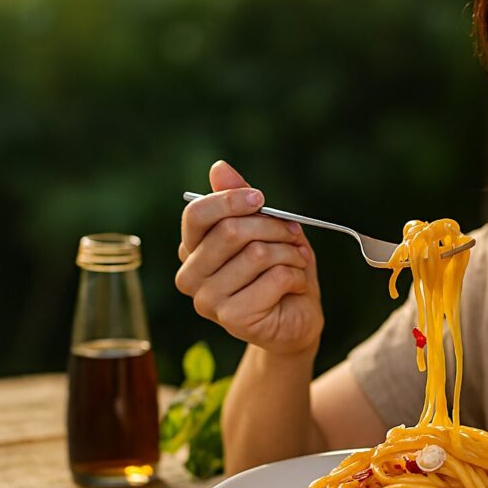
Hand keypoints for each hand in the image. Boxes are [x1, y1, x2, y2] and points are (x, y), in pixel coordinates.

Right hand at [175, 160, 323, 355]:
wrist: (296, 320)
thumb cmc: (278, 271)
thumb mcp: (265, 229)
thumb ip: (240, 199)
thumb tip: (219, 168)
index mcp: (192, 249)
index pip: (197, 214)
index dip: (231, 200)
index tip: (260, 198)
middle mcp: (190, 275)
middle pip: (231, 231)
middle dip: (274, 227)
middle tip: (293, 235)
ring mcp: (207, 300)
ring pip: (258, 253)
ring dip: (290, 253)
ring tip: (297, 262)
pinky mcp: (232, 318)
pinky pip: (275, 277)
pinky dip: (296, 275)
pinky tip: (295, 286)